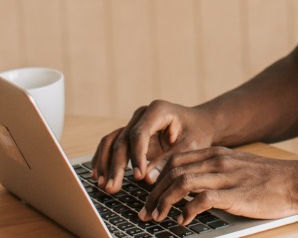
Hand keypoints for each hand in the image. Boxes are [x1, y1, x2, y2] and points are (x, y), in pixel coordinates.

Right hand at [91, 100, 212, 193]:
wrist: (199, 124)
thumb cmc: (197, 133)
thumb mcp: (190, 146)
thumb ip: (169, 160)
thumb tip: (146, 179)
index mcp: (158, 110)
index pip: (140, 134)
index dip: (136, 156)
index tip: (137, 176)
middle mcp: (142, 114)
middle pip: (122, 139)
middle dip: (116, 165)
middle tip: (112, 188)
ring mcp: (134, 122)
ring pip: (112, 141)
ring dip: (105, 164)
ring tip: (103, 185)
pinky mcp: (129, 134)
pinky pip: (111, 144)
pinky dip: (104, 159)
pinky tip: (98, 176)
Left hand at [139, 147, 297, 224]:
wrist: (297, 181)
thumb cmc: (269, 179)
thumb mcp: (239, 168)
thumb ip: (216, 173)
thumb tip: (193, 188)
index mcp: (217, 154)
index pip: (176, 160)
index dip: (157, 178)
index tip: (148, 195)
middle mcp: (218, 162)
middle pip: (173, 172)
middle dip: (154, 193)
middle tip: (145, 211)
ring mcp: (226, 177)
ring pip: (181, 184)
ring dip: (163, 202)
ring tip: (157, 218)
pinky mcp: (234, 194)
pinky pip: (201, 200)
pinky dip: (186, 211)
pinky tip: (182, 221)